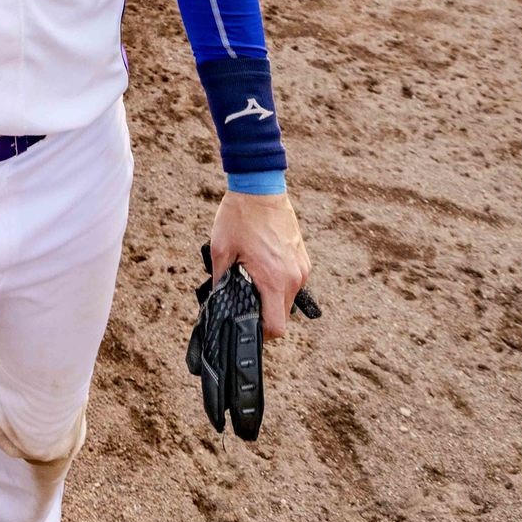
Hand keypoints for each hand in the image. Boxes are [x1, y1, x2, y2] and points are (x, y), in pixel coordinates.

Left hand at [210, 190, 311, 336]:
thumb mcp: (220, 251)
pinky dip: (279, 282)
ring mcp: (301, 267)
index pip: (276, 327)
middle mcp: (293, 277)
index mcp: (273, 280)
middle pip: (282, 315)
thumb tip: (218, 302)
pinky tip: (263, 267)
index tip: (247, 326)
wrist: (260, 187)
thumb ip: (220, 281)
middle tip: (244, 300)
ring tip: (253, 280)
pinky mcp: (303, 258)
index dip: (261, 334)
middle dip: (264, 314)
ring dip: (272, 297)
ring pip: (288, 299)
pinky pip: (292, 281)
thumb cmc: (240, 217)